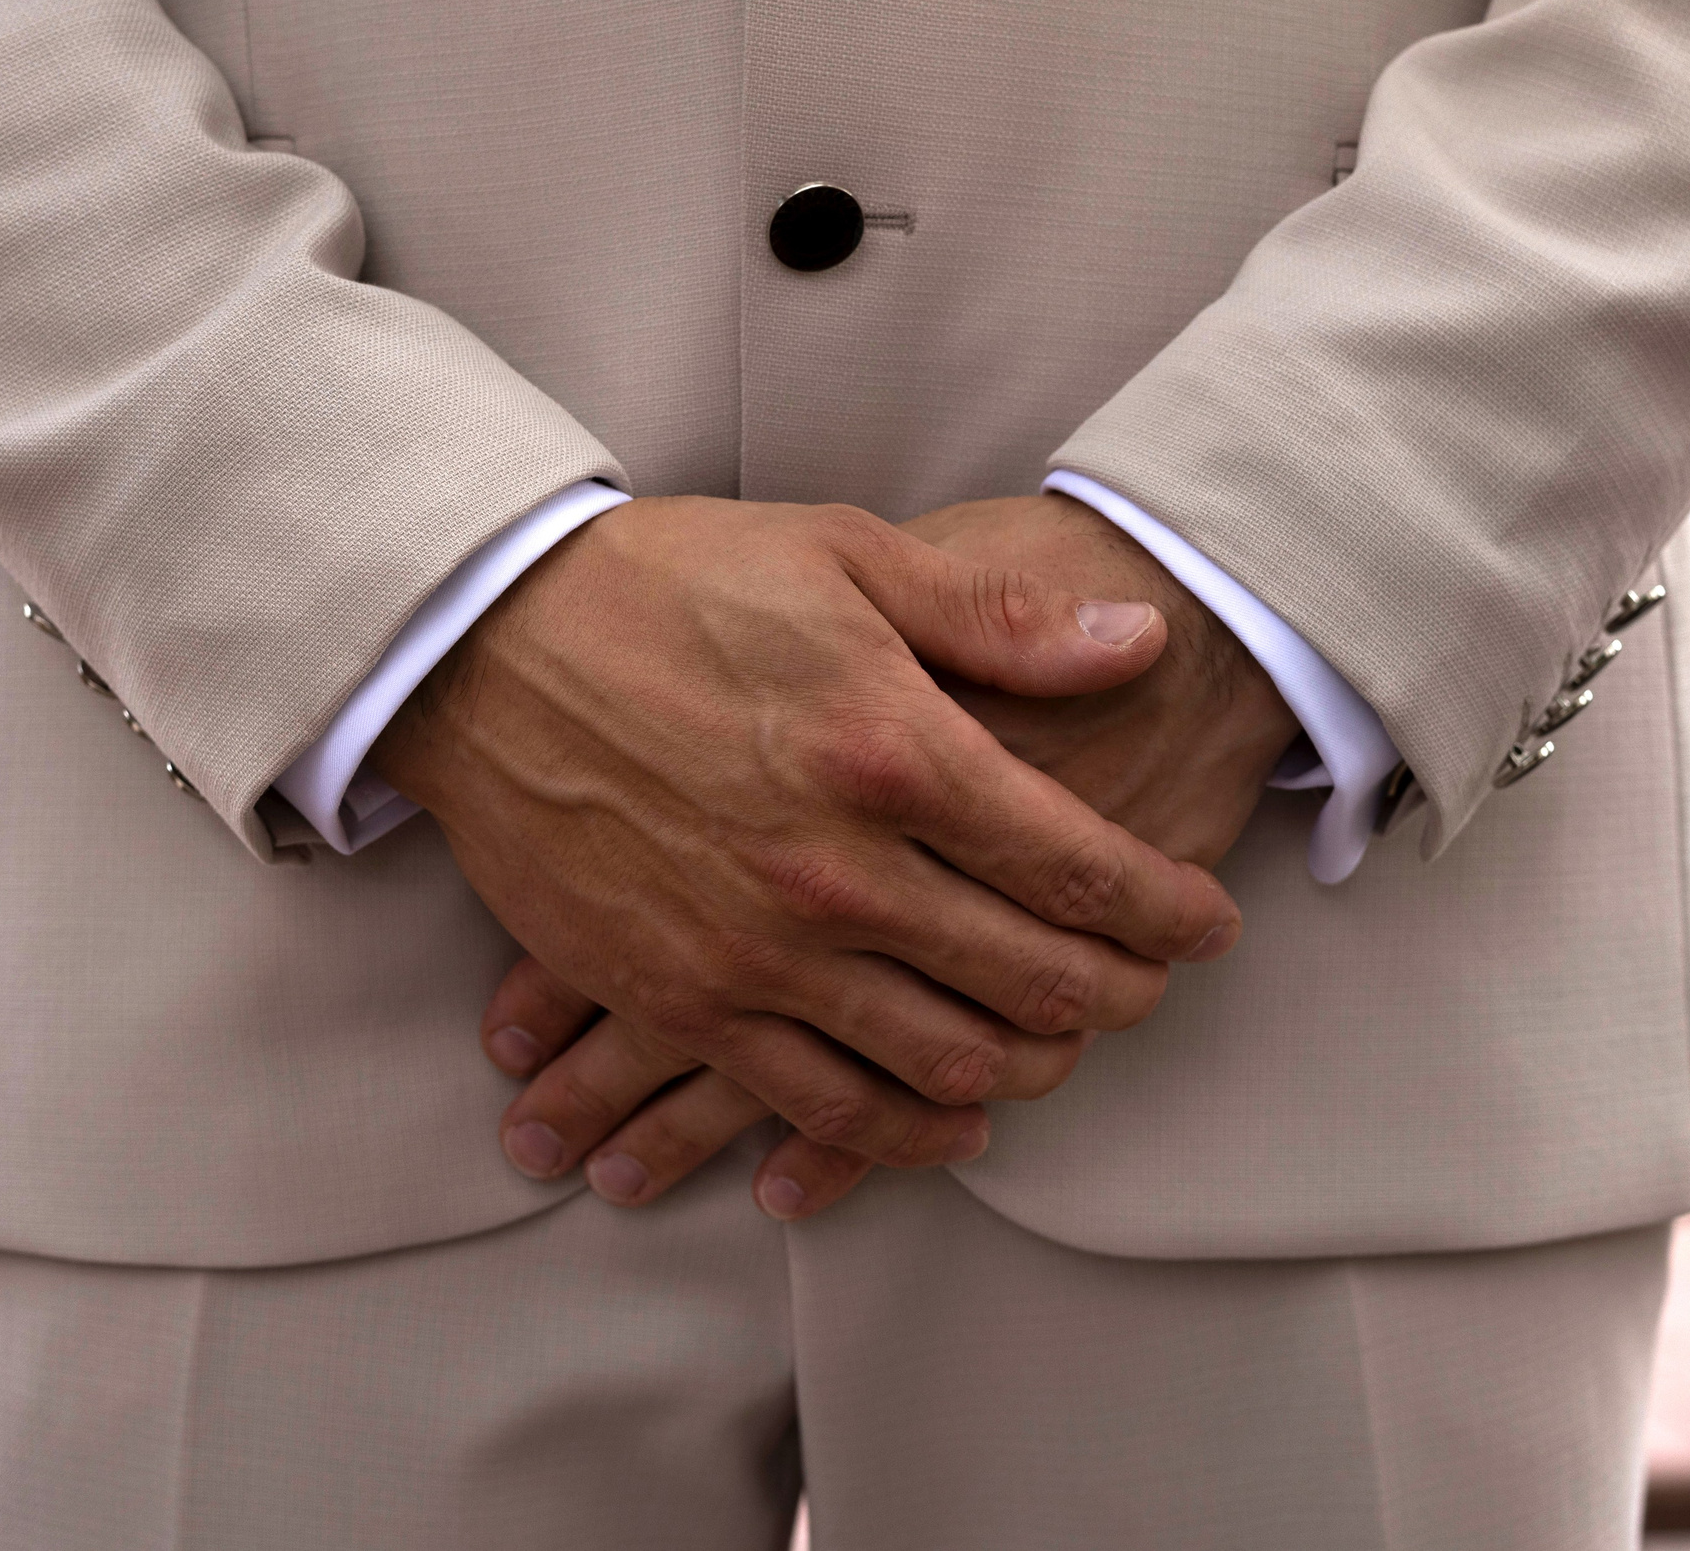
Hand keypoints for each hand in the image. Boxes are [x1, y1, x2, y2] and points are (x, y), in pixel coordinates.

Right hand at [374, 497, 1238, 1184]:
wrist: (483, 645)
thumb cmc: (669, 584)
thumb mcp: (845, 556)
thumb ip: (1000, 620)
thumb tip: (1141, 641)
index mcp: (894, 750)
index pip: (1081, 867)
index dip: (1167, 910)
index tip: (1206, 923)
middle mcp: (837, 871)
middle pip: (1034, 980)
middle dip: (1121, 993)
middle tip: (1150, 985)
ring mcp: (755, 951)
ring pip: (943, 1063)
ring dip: (1030, 1070)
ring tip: (1064, 1051)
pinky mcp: (680, 998)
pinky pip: (819, 1104)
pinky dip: (904, 1132)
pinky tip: (950, 1123)